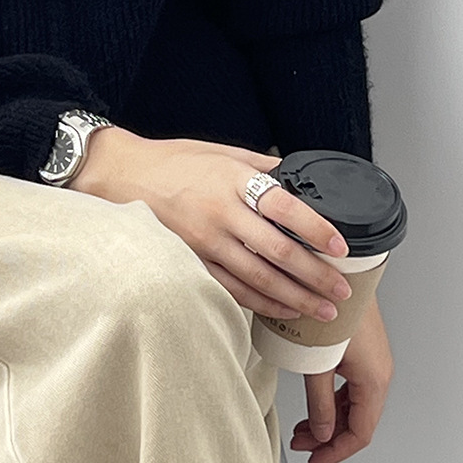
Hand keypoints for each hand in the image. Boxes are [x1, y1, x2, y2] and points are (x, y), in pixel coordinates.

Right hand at [69, 127, 353, 323]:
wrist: (121, 176)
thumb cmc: (172, 162)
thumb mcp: (220, 151)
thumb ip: (259, 165)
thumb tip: (297, 177)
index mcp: (232, 180)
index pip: (284, 206)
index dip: (315, 228)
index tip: (341, 246)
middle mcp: (220, 212)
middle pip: (277, 250)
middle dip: (315, 275)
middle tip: (342, 291)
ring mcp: (203, 241)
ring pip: (257, 277)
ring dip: (294, 297)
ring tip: (322, 311)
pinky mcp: (190, 260)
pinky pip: (231, 288)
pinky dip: (260, 302)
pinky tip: (282, 309)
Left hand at [290, 295, 393, 462]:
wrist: (340, 273)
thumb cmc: (334, 308)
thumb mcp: (318, 363)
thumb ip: (320, 403)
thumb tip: (321, 433)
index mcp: (374, 380)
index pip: (360, 433)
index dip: (336, 452)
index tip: (315, 459)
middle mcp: (379, 372)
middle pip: (357, 420)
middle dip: (328, 437)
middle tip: (301, 443)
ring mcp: (372, 360)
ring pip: (354, 403)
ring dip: (329, 418)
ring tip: (303, 425)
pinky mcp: (363, 349)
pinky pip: (351, 386)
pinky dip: (333, 399)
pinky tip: (315, 399)